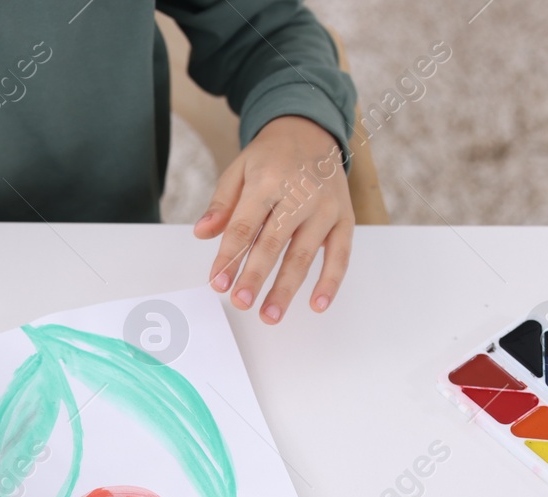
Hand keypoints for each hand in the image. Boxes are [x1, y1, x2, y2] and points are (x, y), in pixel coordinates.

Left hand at [193, 115, 353, 324]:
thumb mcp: (238, 171)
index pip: (244, 226)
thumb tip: (202, 234)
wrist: (311, 131)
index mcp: (267, 180)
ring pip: (304, 254)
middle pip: (274, 243)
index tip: (217, 283)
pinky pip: (340, 254)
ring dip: (287, 288)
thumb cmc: (271, 157)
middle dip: (255, 276)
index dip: (229, 257)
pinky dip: (331, 281)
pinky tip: (317, 304)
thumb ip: (221, 205)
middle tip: (241, 302)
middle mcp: (300, 194)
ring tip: (270, 315)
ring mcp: (325, 207)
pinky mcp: (345, 217)